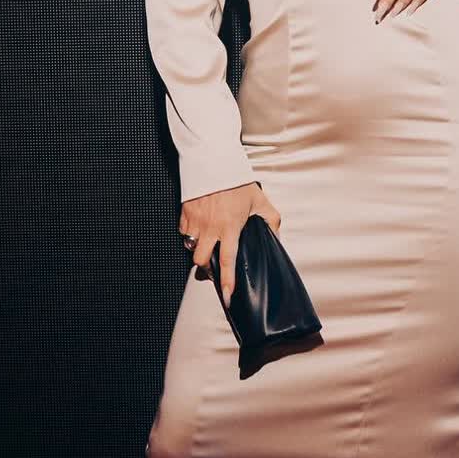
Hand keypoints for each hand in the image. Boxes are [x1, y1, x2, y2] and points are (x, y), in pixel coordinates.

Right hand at [179, 181, 282, 307]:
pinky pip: (183, 232)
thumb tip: (275, 238)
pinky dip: (190, 234)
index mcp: (230, 227)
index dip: (227, 281)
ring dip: (198, 250)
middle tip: (212, 268)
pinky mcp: (184, 213)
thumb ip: (270, 221)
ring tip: (207, 245)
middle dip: (205, 268)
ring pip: (190, 248)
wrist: (214, 161)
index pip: (227, 261)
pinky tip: (200, 228)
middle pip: (201, 261)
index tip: (227, 296)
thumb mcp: (260, 201)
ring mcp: (195, 221)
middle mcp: (211, 227)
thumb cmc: (237, 181)